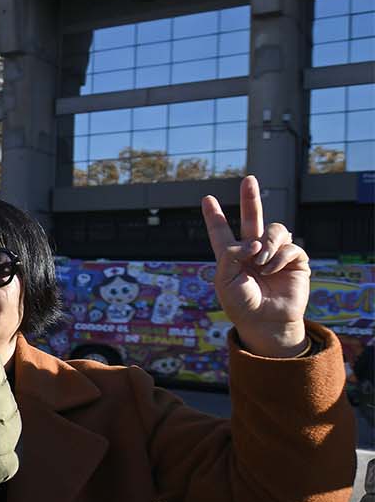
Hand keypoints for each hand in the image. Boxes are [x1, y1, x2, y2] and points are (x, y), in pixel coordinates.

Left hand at [201, 175, 308, 357]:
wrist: (265, 322)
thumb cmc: (241, 304)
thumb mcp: (224, 279)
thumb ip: (231, 255)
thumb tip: (253, 241)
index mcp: (231, 256)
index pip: (222, 232)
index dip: (214, 217)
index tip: (207, 199)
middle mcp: (253, 251)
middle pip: (251, 219)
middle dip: (250, 199)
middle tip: (249, 179)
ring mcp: (274, 254)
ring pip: (274, 229)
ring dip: (266, 243)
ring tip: (261, 262)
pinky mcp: (295, 261)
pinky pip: (289, 246)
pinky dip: (279, 256)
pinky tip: (272, 269)